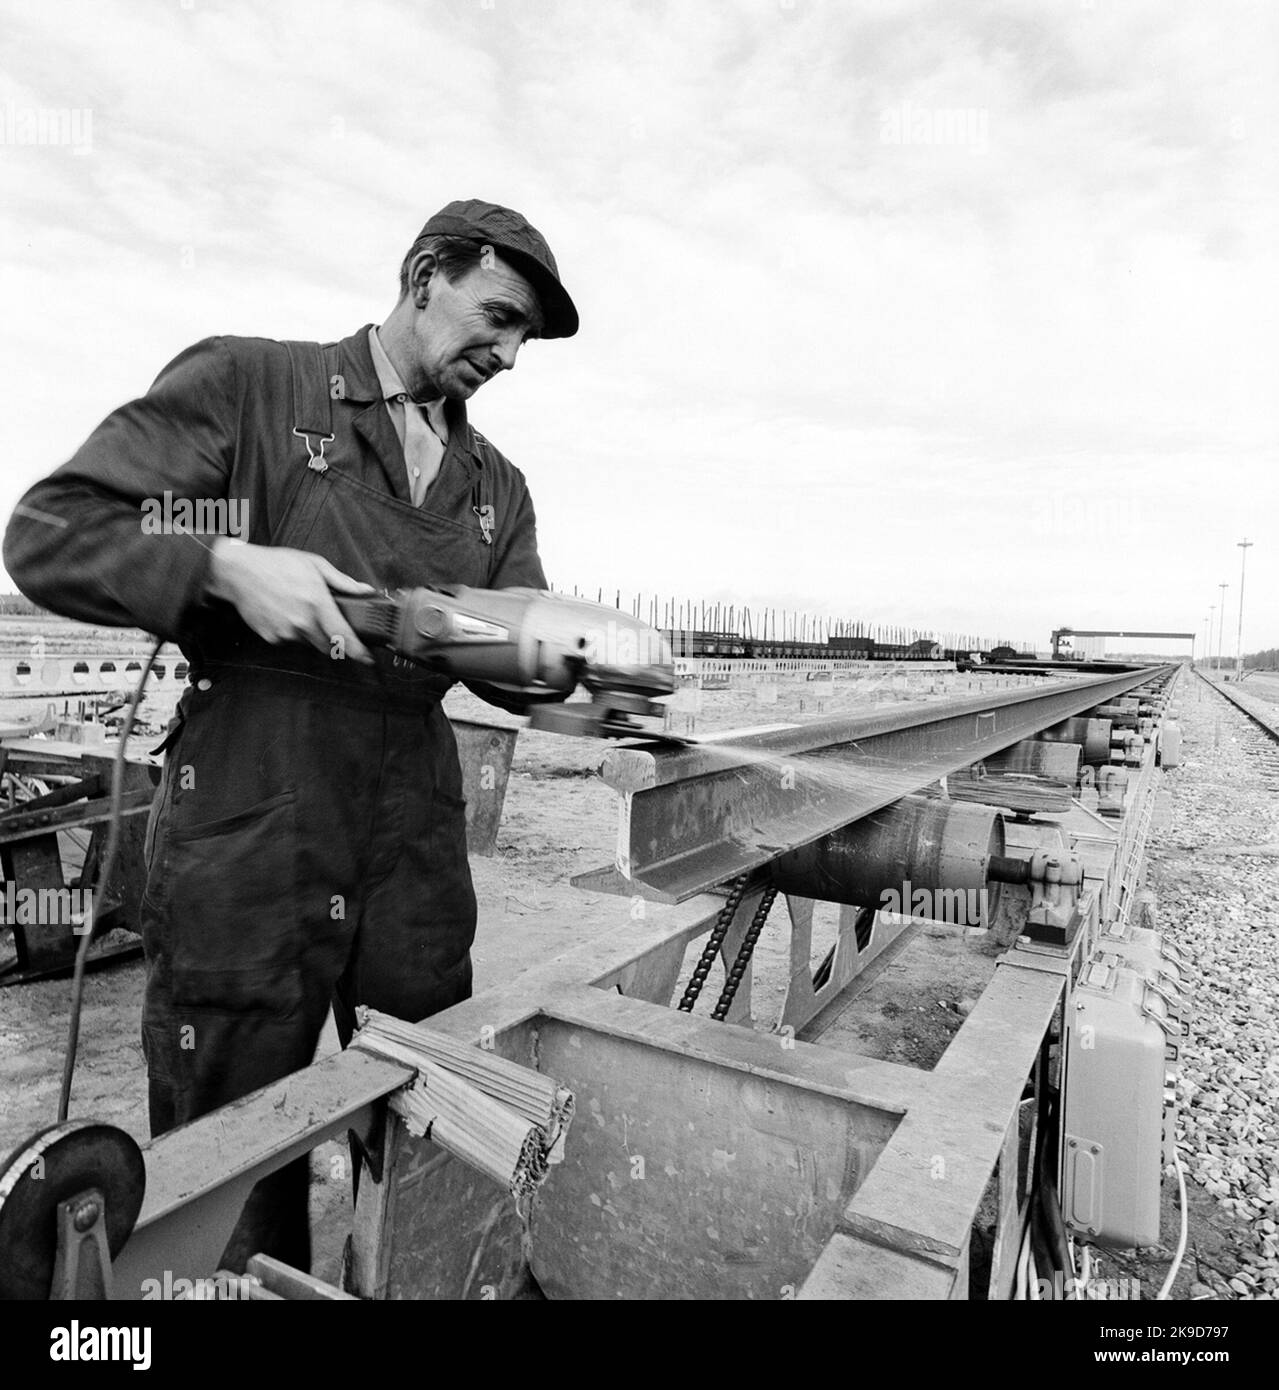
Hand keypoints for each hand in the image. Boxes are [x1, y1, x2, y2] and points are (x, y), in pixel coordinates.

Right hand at [207, 540, 376, 663]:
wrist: (239, 572)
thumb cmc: (275, 564)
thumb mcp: (314, 565)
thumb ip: (342, 581)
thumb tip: (364, 590)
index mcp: (316, 603)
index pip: (343, 636)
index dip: (358, 651)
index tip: (367, 658)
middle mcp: (302, 622)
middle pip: (328, 645)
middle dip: (332, 638)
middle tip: (326, 622)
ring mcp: (285, 632)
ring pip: (308, 643)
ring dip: (310, 633)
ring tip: (299, 610)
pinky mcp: (271, 638)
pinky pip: (289, 641)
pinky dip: (291, 632)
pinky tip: (284, 614)